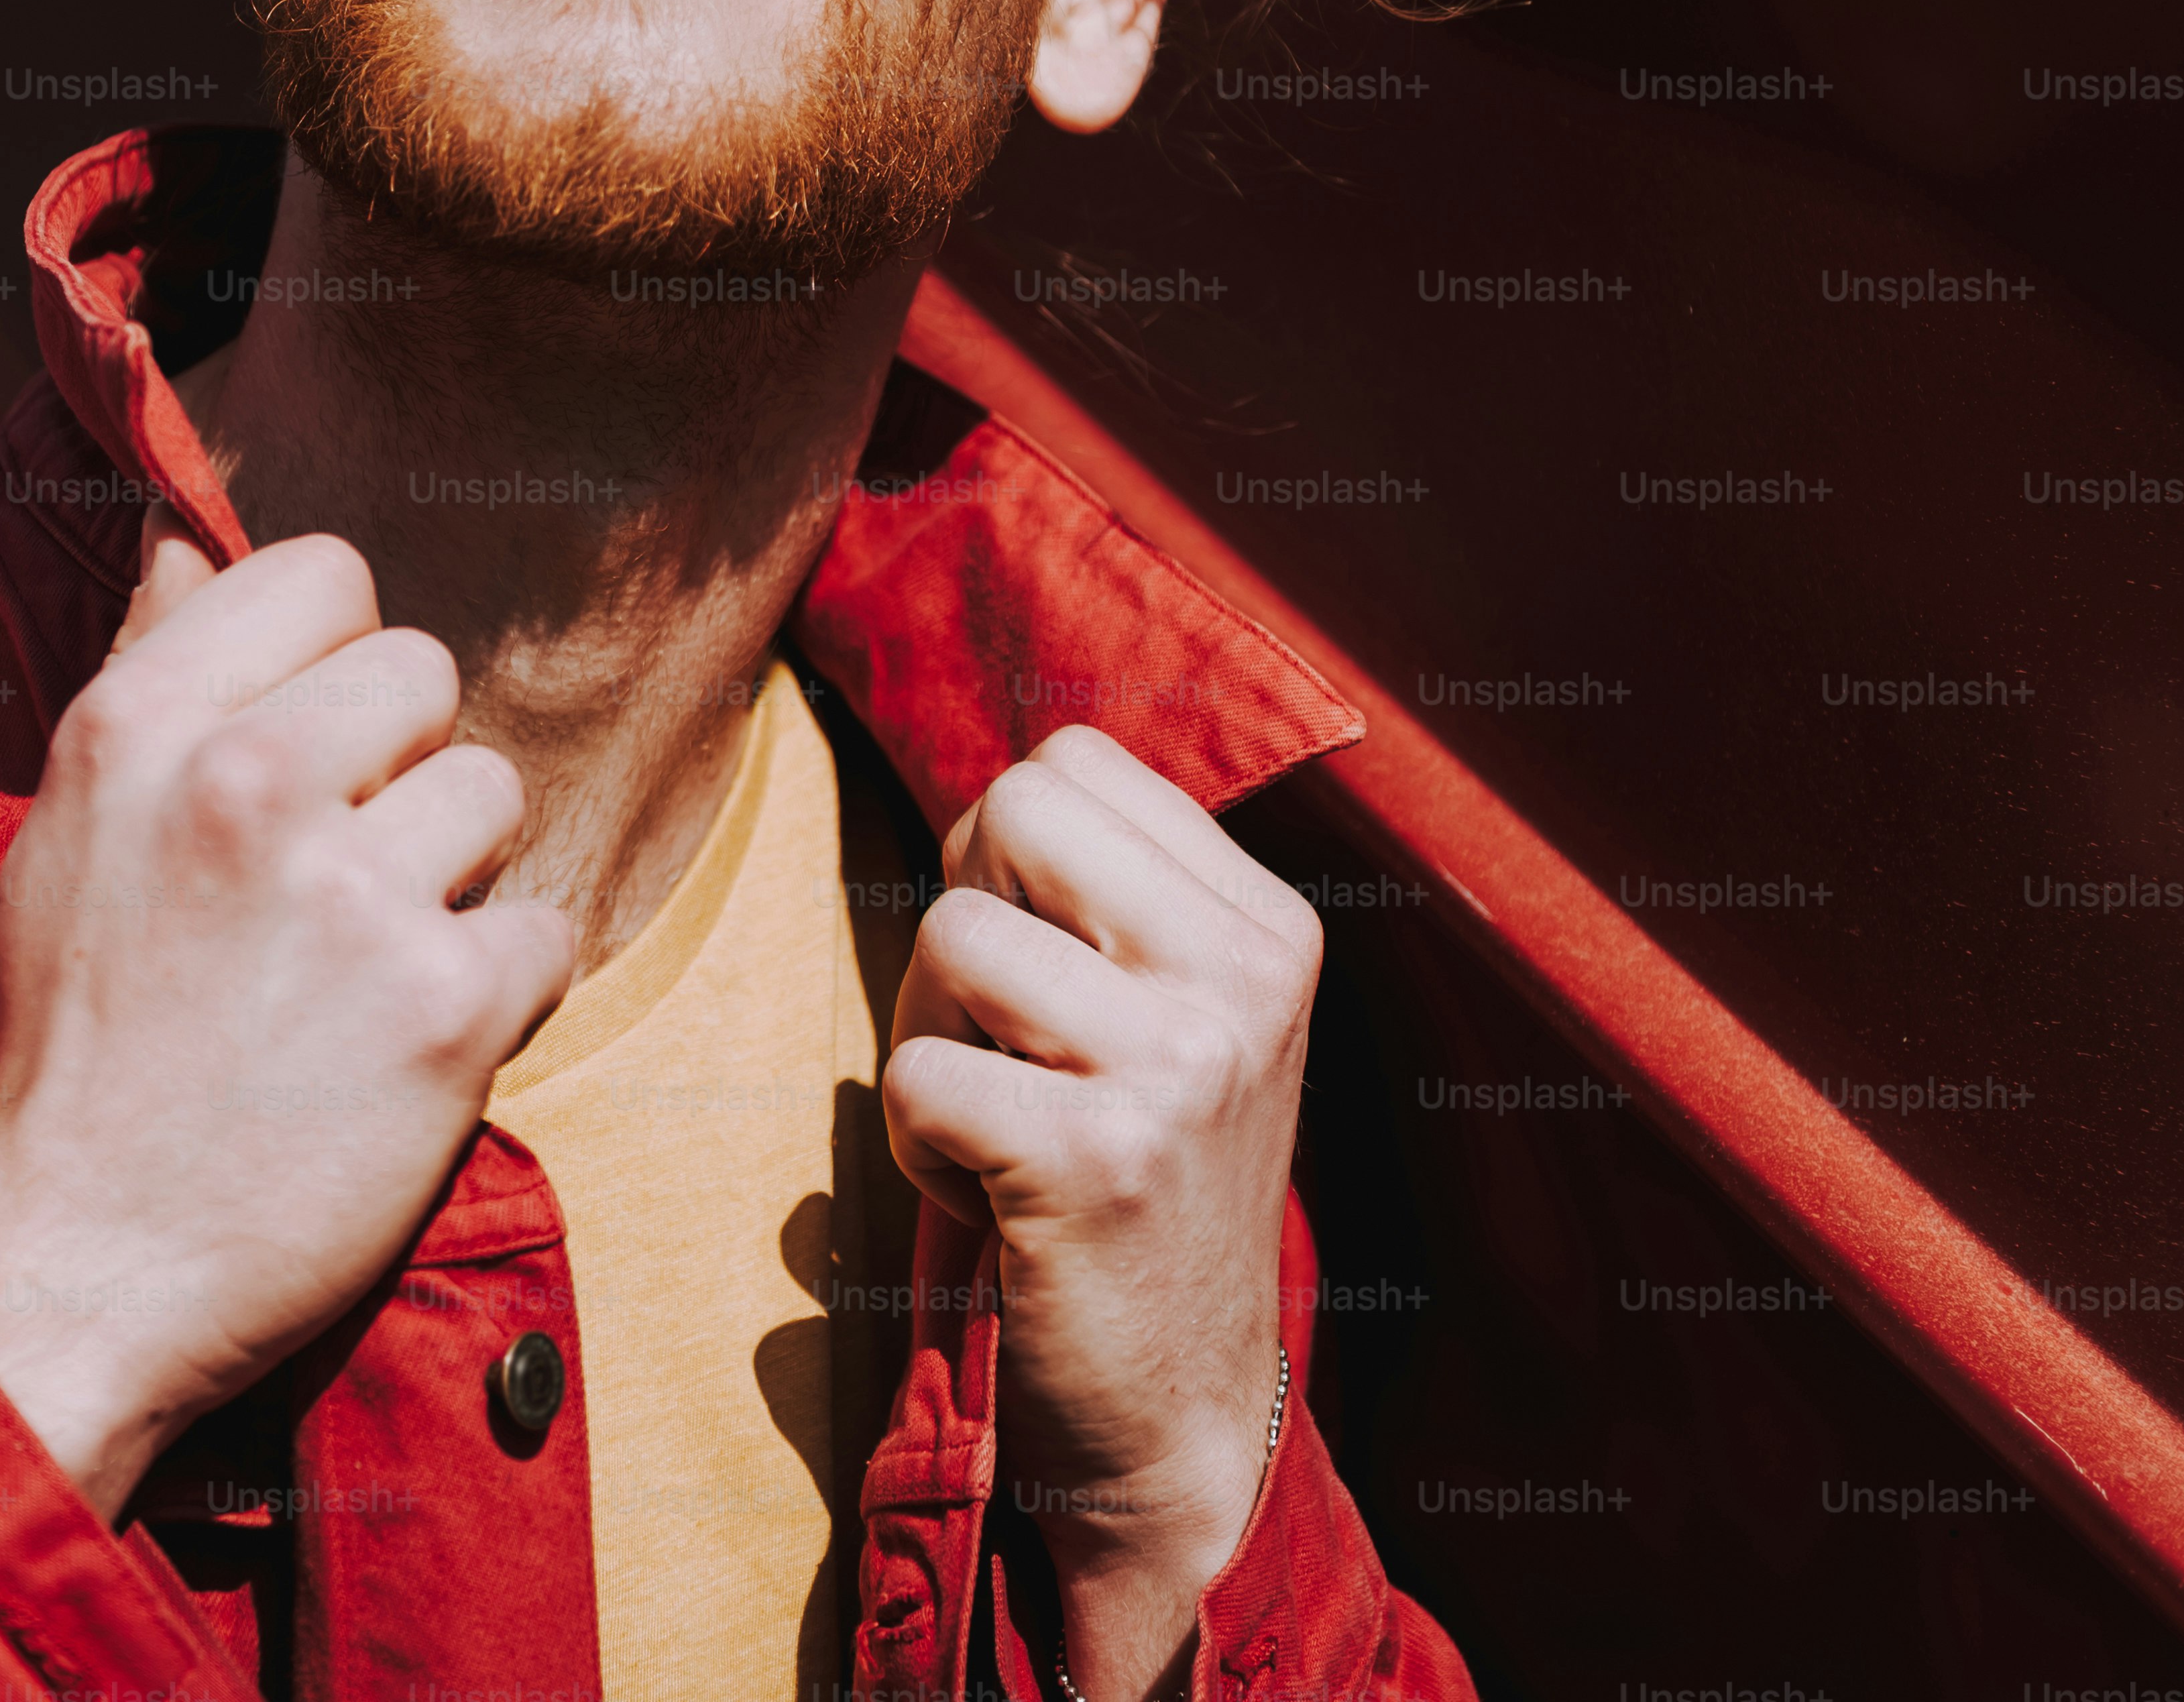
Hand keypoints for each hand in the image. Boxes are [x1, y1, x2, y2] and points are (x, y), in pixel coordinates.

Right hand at [0, 511, 573, 1519]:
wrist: (81, 1260)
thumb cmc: (78, 1043)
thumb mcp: (71, 830)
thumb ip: (151, 673)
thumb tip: (189, 537)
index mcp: (143, 725)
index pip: (324, 573)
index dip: (338, 654)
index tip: (315, 738)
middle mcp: (248, 782)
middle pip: (427, 675)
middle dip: (401, 769)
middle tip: (331, 878)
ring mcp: (351, 896)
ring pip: (494, 797)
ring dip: (452, 878)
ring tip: (361, 966)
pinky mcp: (444, 1008)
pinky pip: (543, 931)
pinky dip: (497, 990)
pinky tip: (409, 1044)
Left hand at [881, 725, 1321, 1689]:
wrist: (1173, 1418)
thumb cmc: (1135, 1193)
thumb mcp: (1169, 1017)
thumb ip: (1108, 892)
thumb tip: (1002, 777)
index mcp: (1267, 927)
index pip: (1070, 765)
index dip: (1007, 860)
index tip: (1050, 980)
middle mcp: (1244, 980)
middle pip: (1010, 810)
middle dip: (963, 920)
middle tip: (1010, 1047)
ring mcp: (1181, 1066)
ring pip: (949, 937)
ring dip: (933, 1039)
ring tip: (1005, 1131)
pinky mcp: (1098, 1159)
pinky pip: (916, 1072)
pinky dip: (917, 1143)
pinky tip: (995, 1203)